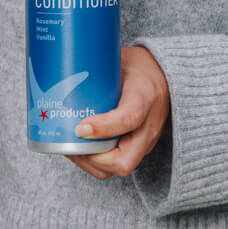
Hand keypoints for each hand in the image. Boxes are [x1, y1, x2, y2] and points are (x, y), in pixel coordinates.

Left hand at [71, 46, 170, 179]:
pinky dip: (98, 162)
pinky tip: (81, 149)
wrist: (165, 77)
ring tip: (71, 148)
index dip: (102, 128)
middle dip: (92, 158)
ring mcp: (146, 141)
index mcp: (145, 97)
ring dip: (91, 163)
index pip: (129, 118)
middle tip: (70, 143)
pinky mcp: (140, 148)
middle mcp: (149, 126)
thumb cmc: (139, 67)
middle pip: (123, 160)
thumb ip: (98, 69)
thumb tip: (62, 72)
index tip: (79, 128)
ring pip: (120, 168)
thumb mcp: (121, 60)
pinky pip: (120, 165)